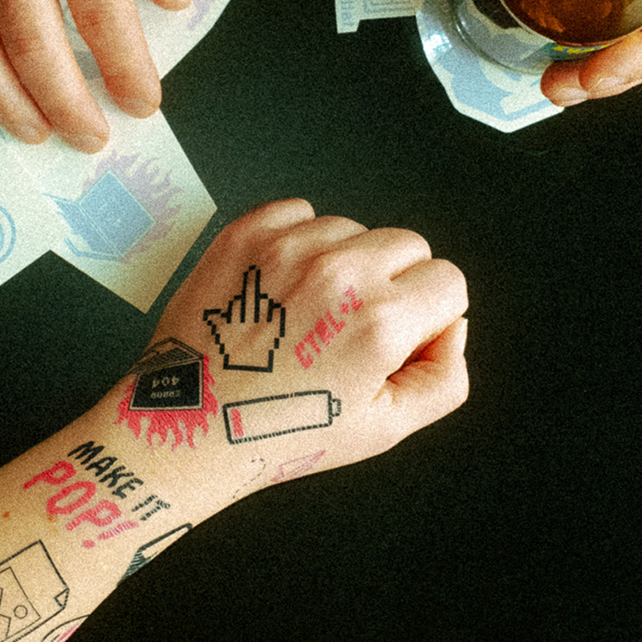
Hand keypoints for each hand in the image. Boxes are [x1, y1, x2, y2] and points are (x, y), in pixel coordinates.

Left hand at [118, 200, 467, 490]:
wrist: (190, 421)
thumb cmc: (280, 430)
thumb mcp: (385, 428)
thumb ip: (444, 376)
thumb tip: (452, 325)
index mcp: (380, 321)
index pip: (447, 280)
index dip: (430, 313)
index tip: (397, 336)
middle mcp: (339, 273)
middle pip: (407, 244)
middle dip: (394, 282)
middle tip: (350, 326)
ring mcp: (288, 246)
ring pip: (353, 228)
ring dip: (343, 260)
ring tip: (306, 311)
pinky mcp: (246, 233)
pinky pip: (300, 212)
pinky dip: (298, 239)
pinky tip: (279, 286)